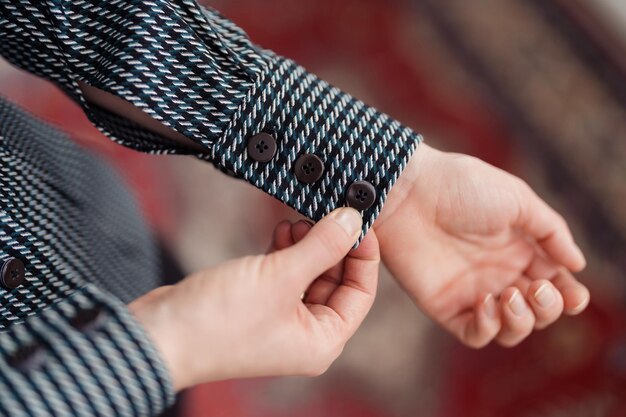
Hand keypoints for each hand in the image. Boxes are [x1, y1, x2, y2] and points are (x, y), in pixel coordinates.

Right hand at [130, 208, 378, 390]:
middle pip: (336, 282)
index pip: (361, 293)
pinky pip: (285, 274)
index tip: (360, 220)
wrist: (160, 333)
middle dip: (332, 246)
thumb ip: (321, 247)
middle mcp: (305, 334)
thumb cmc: (220, 320)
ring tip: (299, 220)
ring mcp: (280, 319)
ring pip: (310, 275)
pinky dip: (286, 251)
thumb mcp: (281, 277)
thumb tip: (354, 220)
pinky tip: (281, 230)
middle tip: (328, 212)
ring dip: (308, 245)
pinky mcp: (258, 304)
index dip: (364, 254)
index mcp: (322, 340)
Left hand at [375, 144, 589, 347]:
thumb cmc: (460, 186)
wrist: (408, 191)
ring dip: (522, 322)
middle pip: (536, 312)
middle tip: (538, 287)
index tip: (575, 295)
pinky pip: (474, 334)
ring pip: (510, 330)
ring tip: (511, 295)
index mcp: (517, 249)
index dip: (568, 295)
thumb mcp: (517, 199)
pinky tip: (487, 303)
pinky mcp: (443, 305)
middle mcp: (497, 274)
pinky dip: (489, 328)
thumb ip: (551, 232)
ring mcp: (470, 292)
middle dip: (548, 308)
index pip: (553, 283)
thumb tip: (578, 265)